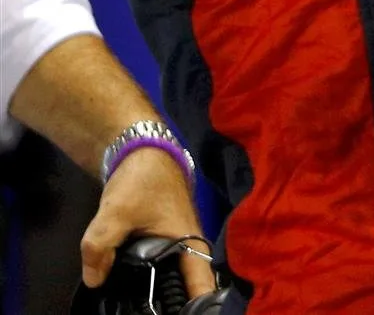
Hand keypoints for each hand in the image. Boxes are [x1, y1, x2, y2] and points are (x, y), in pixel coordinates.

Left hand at [80, 148, 213, 296]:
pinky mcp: (164, 239)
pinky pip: (163, 266)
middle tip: (157, 314)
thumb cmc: (142, 180)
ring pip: (175, 275)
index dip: (199, 303)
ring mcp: (177, 242)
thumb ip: (100, 246)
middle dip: (178, 301)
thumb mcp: (116, 212)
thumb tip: (94, 280)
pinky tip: (137, 288)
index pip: (203, 282)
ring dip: (165, 291)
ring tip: (150, 307)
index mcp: (190, 241)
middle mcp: (189, 245)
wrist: (142, 151)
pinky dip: (154, 278)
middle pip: (189, 283)